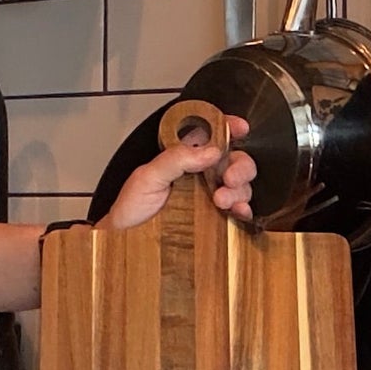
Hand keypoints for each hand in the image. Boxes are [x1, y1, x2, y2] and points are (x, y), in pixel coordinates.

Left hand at [100, 113, 255, 230]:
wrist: (126, 242)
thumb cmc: (131, 209)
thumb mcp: (148, 176)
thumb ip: (176, 159)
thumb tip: (210, 151)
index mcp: (183, 156)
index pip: (211, 134)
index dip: (228, 127)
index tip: (239, 128)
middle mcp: (200, 174)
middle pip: (234, 160)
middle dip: (240, 166)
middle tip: (229, 178)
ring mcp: (209, 196)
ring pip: (239, 186)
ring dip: (239, 190)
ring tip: (222, 200)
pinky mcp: (215, 219)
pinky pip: (238, 211)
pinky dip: (244, 210)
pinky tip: (237, 212)